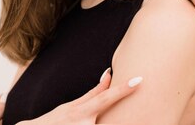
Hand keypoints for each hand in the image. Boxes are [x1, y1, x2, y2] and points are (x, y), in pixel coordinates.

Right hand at [20, 68, 142, 124]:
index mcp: (81, 113)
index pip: (106, 98)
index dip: (123, 89)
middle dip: (121, 118)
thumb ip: (94, 93)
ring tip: (80, 119)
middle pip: (112, 120)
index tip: (139, 79)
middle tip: (122, 108)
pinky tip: (83, 123)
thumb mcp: (71, 106)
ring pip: (105, 124)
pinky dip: (99, 124)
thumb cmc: (55, 121)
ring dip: (104, 121)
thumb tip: (109, 74)